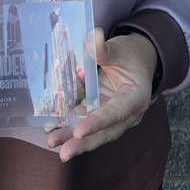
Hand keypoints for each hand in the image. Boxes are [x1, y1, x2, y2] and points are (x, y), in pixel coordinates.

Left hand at [46, 27, 158, 162]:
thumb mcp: (120, 49)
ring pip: (94, 133)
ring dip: (72, 139)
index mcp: (136, 98)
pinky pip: (85, 124)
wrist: (138, 60)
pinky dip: (70, 127)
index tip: (79, 131)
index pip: (116, 113)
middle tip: (63, 153)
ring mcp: (114, 118)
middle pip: (105, 132)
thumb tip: (94, 37)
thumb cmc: (131, 55)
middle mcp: (127, 114)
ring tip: (52, 141)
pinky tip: (52, 129)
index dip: (97, 122)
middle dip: (83, 143)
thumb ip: (105, 50)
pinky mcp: (101, 114)